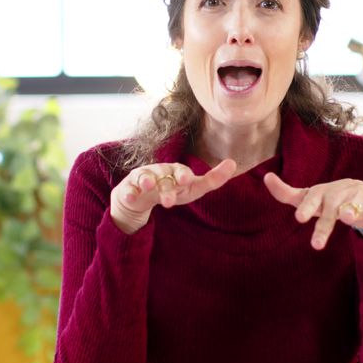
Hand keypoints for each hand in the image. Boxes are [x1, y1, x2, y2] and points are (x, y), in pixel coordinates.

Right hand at [110, 159, 237, 233]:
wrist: (139, 197)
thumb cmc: (171, 190)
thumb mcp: (192, 189)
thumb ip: (213, 179)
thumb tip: (234, 162)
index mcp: (175, 171)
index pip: (180, 171)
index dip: (183, 175)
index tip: (186, 180)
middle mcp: (159, 172)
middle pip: (163, 177)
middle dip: (166, 186)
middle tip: (169, 200)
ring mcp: (142, 179)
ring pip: (145, 178)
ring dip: (147, 181)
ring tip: (148, 187)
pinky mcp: (128, 188)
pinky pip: (128, 190)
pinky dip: (129, 193)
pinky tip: (131, 197)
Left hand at [263, 172, 362, 249]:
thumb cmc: (330, 199)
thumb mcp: (309, 198)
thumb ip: (287, 193)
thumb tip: (266, 177)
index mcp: (322, 193)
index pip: (311, 199)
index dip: (306, 206)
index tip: (298, 218)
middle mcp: (339, 193)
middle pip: (330, 210)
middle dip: (324, 227)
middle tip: (316, 245)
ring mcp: (357, 198)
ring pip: (353, 208)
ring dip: (351, 212)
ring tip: (348, 219)